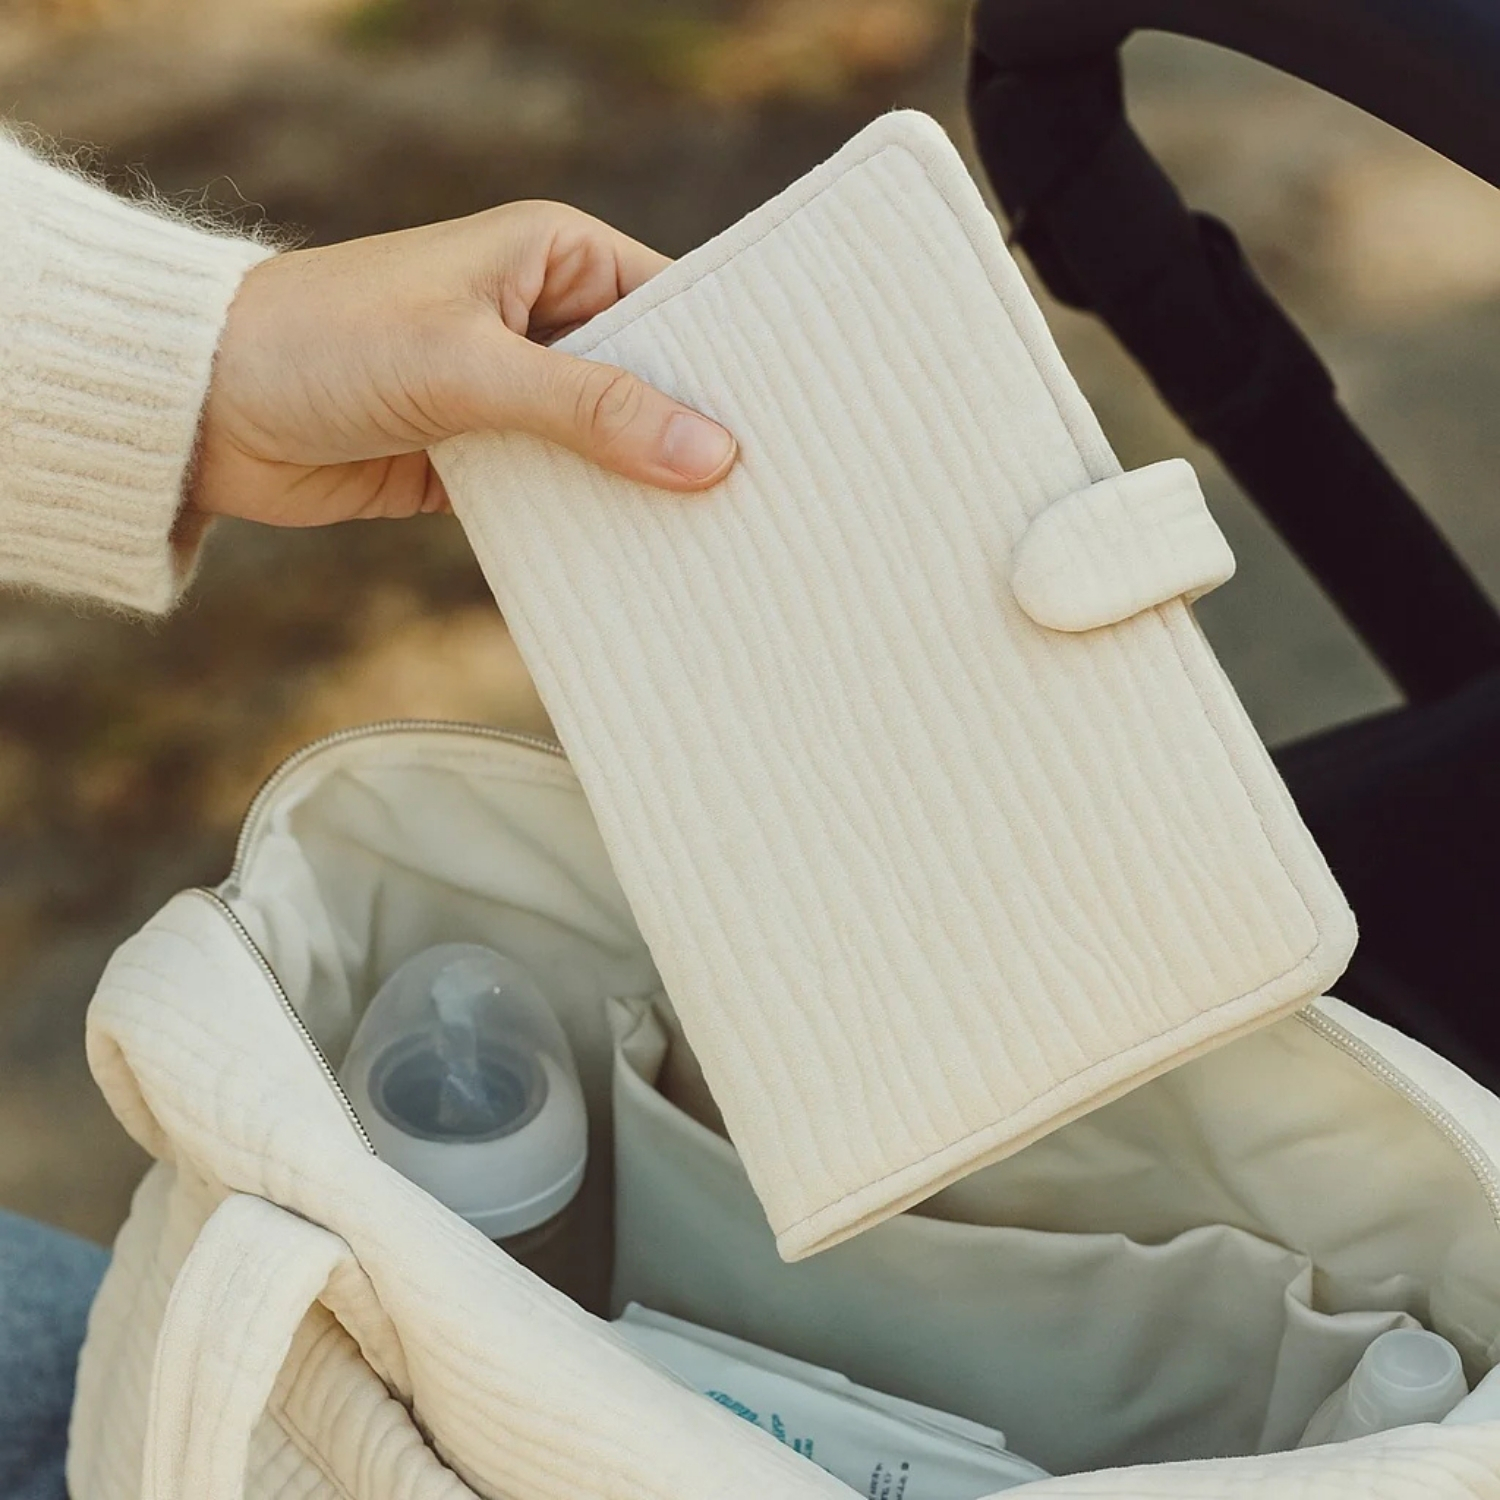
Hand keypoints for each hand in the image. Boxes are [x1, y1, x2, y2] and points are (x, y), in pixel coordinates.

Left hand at [190, 202, 737, 525]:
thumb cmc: (327, 344)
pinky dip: (588, 525)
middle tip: (768, 500)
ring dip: (643, 492)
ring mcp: (513, 393)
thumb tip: (710, 455)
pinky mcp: (481, 458)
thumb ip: (591, 410)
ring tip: (721, 543)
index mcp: (552, 256)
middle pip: (649, 384)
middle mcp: (541, 319)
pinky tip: (638, 565)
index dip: (727, 366)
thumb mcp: (470, 368)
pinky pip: (558, 493)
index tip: (790, 428)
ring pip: (606, 446)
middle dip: (693, 440)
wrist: (205, 407)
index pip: (672, 305)